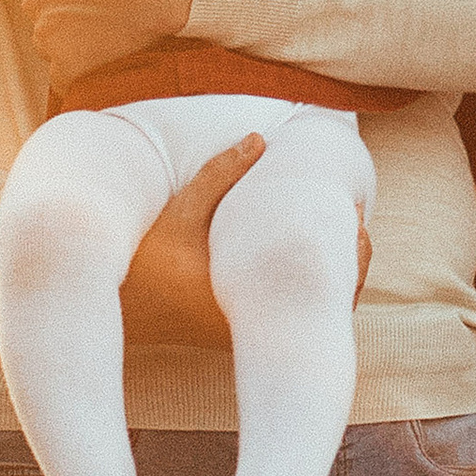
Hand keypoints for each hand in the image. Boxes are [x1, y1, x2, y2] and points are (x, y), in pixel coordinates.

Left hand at [13, 0, 197, 86]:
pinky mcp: (68, 67)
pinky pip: (64, 72)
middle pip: (46, 3)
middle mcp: (33, 0)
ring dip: (73, 34)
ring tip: (109, 25)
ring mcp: (49, 37)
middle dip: (68, 1)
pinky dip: (80, 66)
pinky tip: (104, 52)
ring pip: (53, 36)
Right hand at [121, 133, 371, 346]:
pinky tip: (306, 257)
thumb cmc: (145, 255)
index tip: (358, 216)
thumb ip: (218, 175)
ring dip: (326, 280)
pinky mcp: (236, 336)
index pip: (319, 285)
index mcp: (245, 297)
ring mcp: (244, 336)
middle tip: (360, 224)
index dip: (350, 253)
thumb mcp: (179, 211)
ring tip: (341, 236)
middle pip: (323, 305)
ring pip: (305, 316)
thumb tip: (259, 138)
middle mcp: (248, 326)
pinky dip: (300, 291)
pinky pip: (284, 320)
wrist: (116, 305)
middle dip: (347, 264)